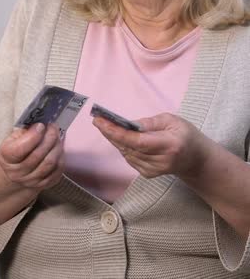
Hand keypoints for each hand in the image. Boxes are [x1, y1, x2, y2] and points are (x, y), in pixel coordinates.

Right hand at [0, 123, 63, 228]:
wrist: (15, 173)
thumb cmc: (14, 151)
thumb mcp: (12, 139)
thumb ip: (24, 132)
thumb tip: (41, 125)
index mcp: (6, 158)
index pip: (20, 148)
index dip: (33, 136)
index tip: (41, 125)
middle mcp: (17, 173)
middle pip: (38, 155)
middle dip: (49, 138)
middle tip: (53, 127)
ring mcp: (30, 181)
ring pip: (49, 163)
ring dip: (57, 147)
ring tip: (57, 137)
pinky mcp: (44, 185)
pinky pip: (57, 170)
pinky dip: (61, 157)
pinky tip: (58, 148)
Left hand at [93, 113, 210, 178]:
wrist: (196, 160)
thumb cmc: (186, 136)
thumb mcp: (173, 121)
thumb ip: (151, 122)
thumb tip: (129, 123)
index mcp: (169, 145)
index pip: (136, 141)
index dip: (116, 132)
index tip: (100, 122)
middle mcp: (160, 160)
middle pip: (127, 146)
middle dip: (110, 132)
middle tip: (97, 119)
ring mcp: (153, 170)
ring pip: (125, 152)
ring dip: (114, 139)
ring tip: (105, 125)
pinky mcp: (147, 174)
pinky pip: (129, 158)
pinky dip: (123, 147)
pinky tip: (120, 137)